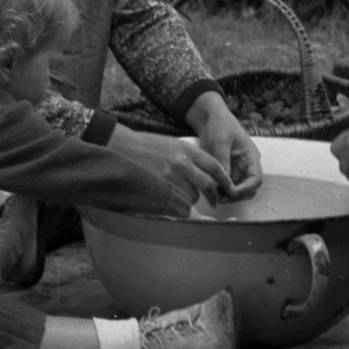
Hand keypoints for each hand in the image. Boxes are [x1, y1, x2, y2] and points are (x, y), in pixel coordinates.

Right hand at [108, 124, 231, 205]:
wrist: (120, 145)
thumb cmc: (145, 145)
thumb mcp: (172, 144)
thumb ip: (189, 157)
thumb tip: (205, 173)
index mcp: (186, 149)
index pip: (214, 166)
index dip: (224, 179)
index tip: (228, 187)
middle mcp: (182, 162)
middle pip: (207, 184)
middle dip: (213, 196)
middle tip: (215, 202)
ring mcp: (169, 176)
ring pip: (191, 196)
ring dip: (190, 199)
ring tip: (179, 195)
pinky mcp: (158, 187)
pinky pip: (175, 203)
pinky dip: (176, 204)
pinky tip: (168, 199)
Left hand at [184, 93, 263, 198]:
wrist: (210, 118)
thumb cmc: (220, 125)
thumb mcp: (221, 142)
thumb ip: (224, 162)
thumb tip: (225, 183)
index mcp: (251, 157)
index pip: (256, 179)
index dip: (247, 189)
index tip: (232, 192)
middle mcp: (246, 166)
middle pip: (249, 189)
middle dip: (237, 195)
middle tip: (221, 198)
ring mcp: (236, 170)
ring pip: (237, 190)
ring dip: (228, 195)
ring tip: (214, 196)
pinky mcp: (226, 172)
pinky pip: (227, 186)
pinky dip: (221, 191)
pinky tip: (211, 190)